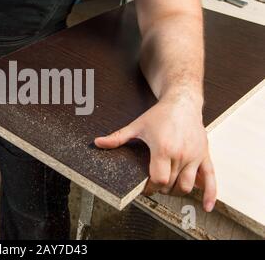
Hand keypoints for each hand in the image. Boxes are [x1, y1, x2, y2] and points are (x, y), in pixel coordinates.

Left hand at [94, 93, 216, 211]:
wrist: (183, 102)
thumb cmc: (160, 114)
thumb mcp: (136, 126)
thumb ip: (117, 137)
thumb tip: (97, 143)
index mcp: (164, 148)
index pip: (158, 180)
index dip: (150, 188)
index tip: (144, 187)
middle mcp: (181, 154)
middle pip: (170, 184)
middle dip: (160, 189)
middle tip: (153, 186)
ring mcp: (195, 156)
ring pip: (187, 186)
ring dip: (176, 191)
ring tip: (167, 187)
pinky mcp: (204, 156)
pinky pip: (210, 179)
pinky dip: (210, 195)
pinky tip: (206, 206)